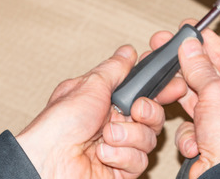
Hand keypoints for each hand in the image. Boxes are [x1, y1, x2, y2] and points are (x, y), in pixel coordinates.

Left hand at [15, 45, 185, 178]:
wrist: (47, 163)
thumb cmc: (57, 126)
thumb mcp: (89, 86)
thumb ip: (115, 69)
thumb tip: (128, 52)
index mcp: (108, 103)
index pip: (144, 92)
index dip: (161, 89)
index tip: (172, 84)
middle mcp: (116, 124)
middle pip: (154, 115)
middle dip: (148, 112)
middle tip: (135, 110)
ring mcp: (120, 148)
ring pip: (150, 138)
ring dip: (129, 135)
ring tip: (107, 136)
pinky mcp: (121, 170)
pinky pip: (140, 160)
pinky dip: (122, 156)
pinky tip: (103, 153)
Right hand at [149, 25, 219, 178]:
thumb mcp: (217, 95)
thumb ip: (202, 69)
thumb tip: (192, 48)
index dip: (213, 45)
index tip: (195, 33)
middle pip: (211, 80)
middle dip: (189, 70)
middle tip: (170, 53)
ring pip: (196, 103)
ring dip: (184, 102)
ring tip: (170, 93)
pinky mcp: (208, 143)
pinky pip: (190, 127)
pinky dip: (188, 133)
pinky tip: (194, 141)